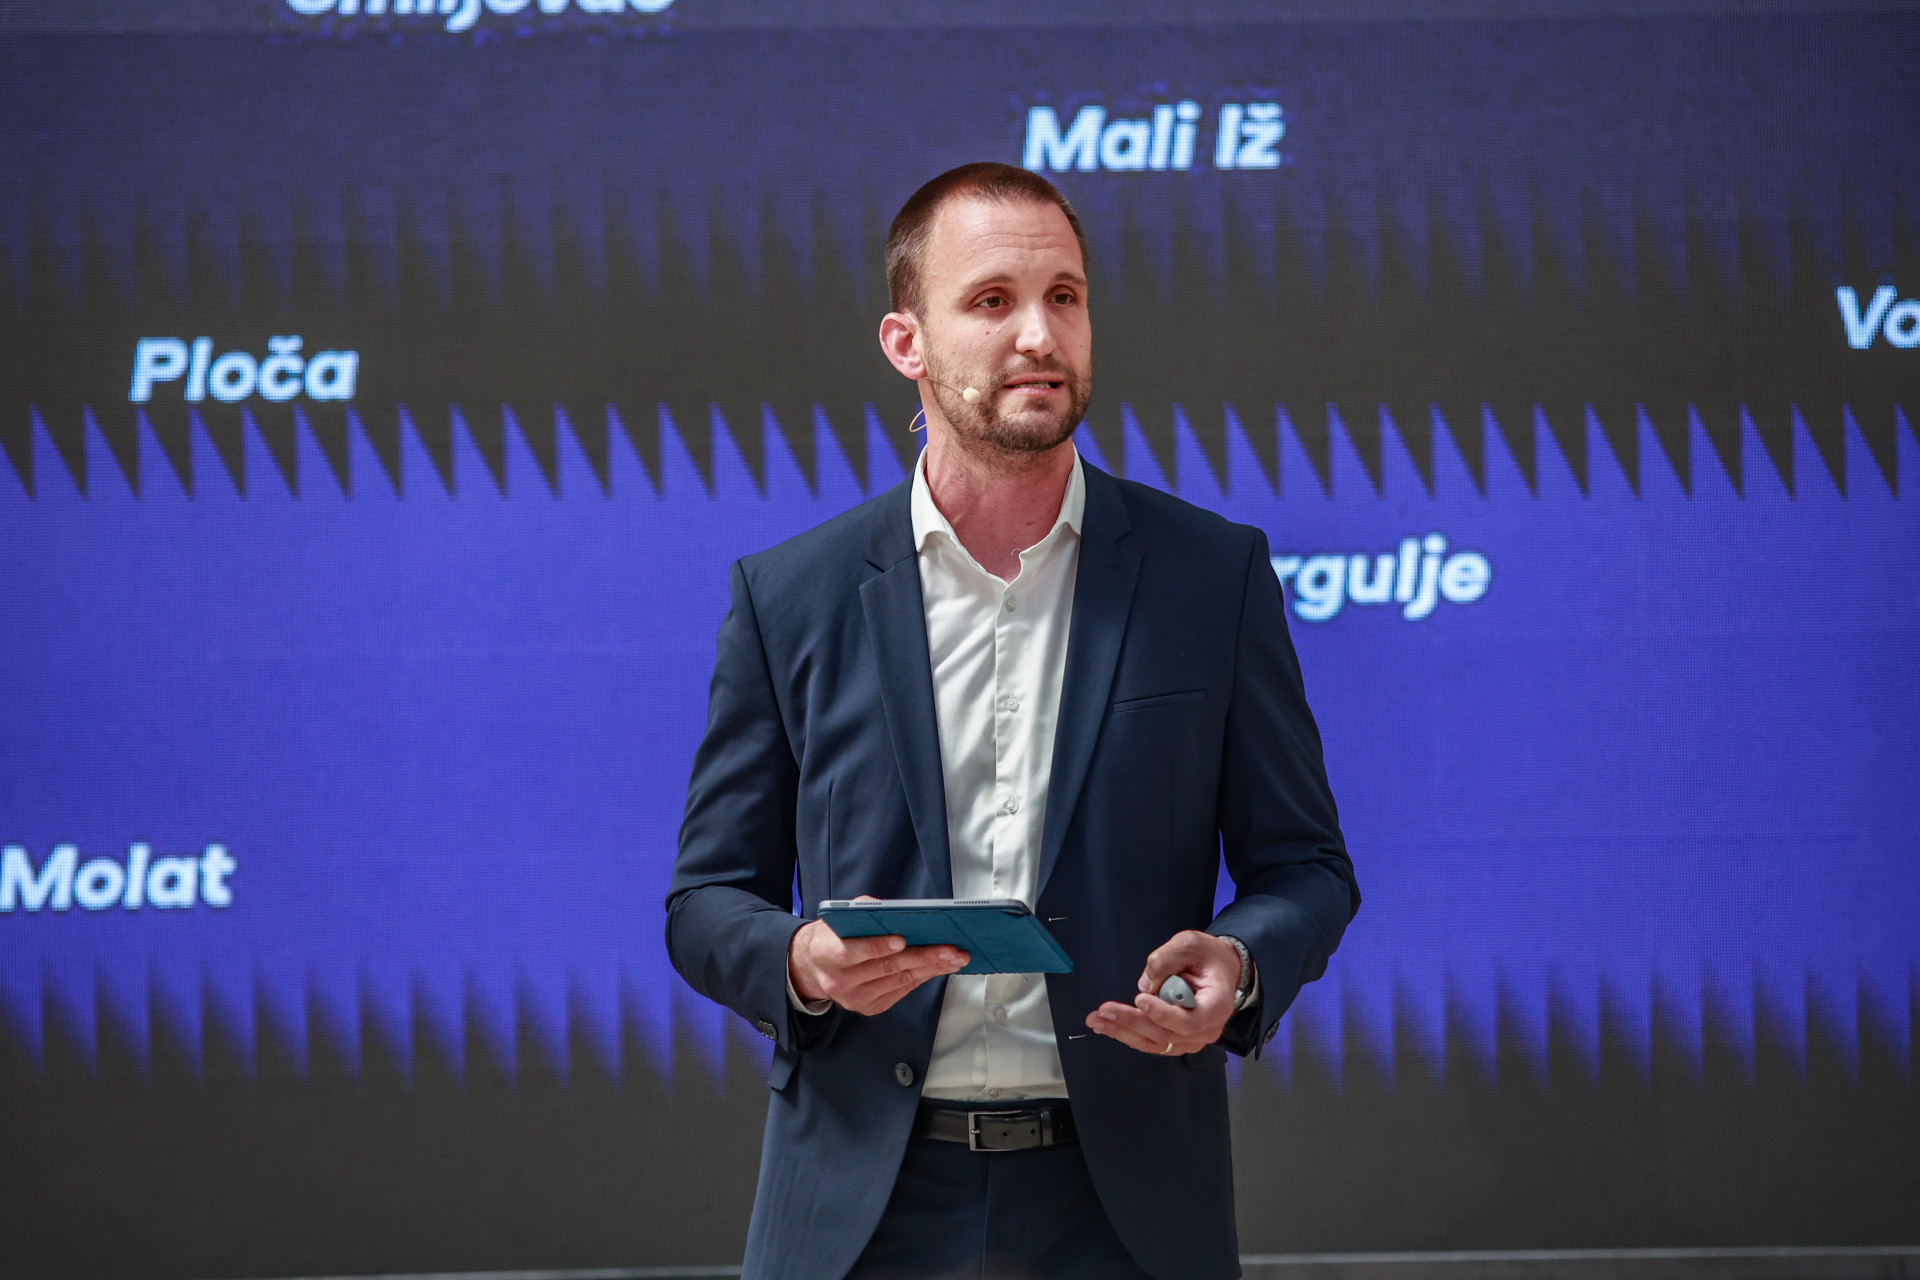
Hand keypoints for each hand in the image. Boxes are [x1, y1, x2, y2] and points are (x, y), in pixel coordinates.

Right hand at [789, 899, 968, 1016]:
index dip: (878, 946)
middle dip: (922, 957)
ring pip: (899, 980)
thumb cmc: (834, 935)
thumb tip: (898, 911)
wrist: (815, 965)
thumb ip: (865, 911)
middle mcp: (839, 980)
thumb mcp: (841, 917)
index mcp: (827, 953)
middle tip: (949, 949)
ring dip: (931, 968)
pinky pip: (901, 990)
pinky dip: (922, 977)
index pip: (854, 951)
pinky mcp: (869, 1007)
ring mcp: (854, 998)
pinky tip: (939, 967)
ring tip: (954, 957)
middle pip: (887, 968)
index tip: (902, 939)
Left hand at [1085, 930, 1241, 1055]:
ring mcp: (1192, 1039)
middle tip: (1104, 1011)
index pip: (1189, 1021)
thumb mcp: (1190, 944)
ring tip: (1097, 1021)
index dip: (1163, 1014)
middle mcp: (1206, 1030)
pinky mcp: (1177, 1040)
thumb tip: (1146, 984)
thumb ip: (1168, 958)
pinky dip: (1129, 1034)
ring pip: (1155, 1043)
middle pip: (1165, 1035)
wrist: (1220, 969)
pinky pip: (1152, 1042)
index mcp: (1216, 1006)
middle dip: (1131, 1022)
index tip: (1139, 999)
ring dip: (1124, 1032)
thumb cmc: (1208, 955)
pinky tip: (1107, 1026)